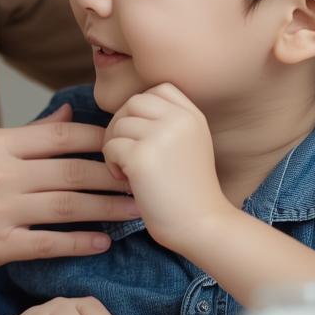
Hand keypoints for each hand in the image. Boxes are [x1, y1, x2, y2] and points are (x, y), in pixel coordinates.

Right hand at [0, 104, 138, 273]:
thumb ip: (22, 135)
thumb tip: (67, 116)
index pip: (59, 135)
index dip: (99, 138)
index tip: (125, 141)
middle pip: (72, 170)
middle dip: (115, 174)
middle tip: (145, 177)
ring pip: (68, 207)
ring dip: (108, 209)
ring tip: (136, 209)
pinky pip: (48, 244)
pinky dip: (80, 242)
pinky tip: (103, 241)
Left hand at [101, 84, 232, 248]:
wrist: (204, 225)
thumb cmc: (190, 193)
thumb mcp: (191, 146)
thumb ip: (169, 124)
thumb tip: (126, 112)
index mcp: (193, 116)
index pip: (159, 88)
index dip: (142, 108)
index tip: (142, 135)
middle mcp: (179, 120)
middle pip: (133, 102)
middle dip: (122, 125)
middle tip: (125, 152)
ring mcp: (161, 136)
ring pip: (118, 124)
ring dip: (114, 146)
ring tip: (127, 170)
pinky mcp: (142, 156)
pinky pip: (110, 146)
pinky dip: (111, 164)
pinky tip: (125, 181)